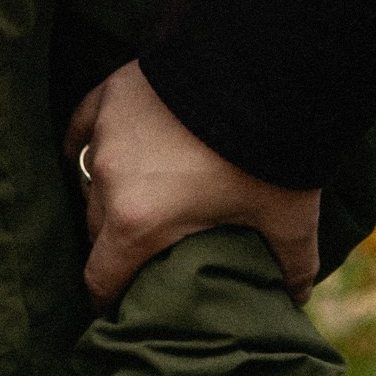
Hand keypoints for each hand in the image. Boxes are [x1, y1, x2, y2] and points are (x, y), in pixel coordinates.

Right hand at [68, 59, 320, 305]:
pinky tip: (101, 148)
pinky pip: (81, 129)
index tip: (117, 304)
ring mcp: (102, 134)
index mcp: (139, 220)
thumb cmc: (267, 156)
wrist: (253, 71)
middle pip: (96, 227)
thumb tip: (294, 294)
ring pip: (90, 178)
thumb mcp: (287, 220)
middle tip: (145, 248)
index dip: (107, 297)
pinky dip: (89, 143)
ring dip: (108, 193)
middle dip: (116, 244)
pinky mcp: (106, 97)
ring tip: (136, 196)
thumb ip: (290, 265)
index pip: (101, 275)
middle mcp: (107, 179)